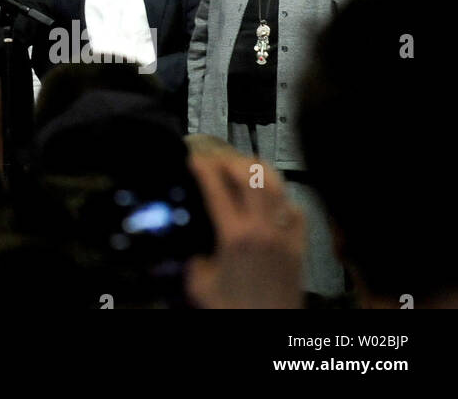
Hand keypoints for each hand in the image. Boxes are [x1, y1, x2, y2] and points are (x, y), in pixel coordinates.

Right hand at [184, 152, 304, 308]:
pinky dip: (284, 199)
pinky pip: (296, 211)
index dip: (202, 167)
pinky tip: (272, 202)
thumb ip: (192, 260)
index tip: (194, 161)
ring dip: (257, 172)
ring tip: (243, 170)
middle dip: (230, 160)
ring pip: (277, 186)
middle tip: (217, 161)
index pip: (217, 187)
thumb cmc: (238, 312)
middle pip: (251, 176)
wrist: (268, 329)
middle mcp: (262, 231)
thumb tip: (191, 249)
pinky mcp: (298, 248)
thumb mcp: (199, 285)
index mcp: (235, 238)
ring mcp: (284, 237)